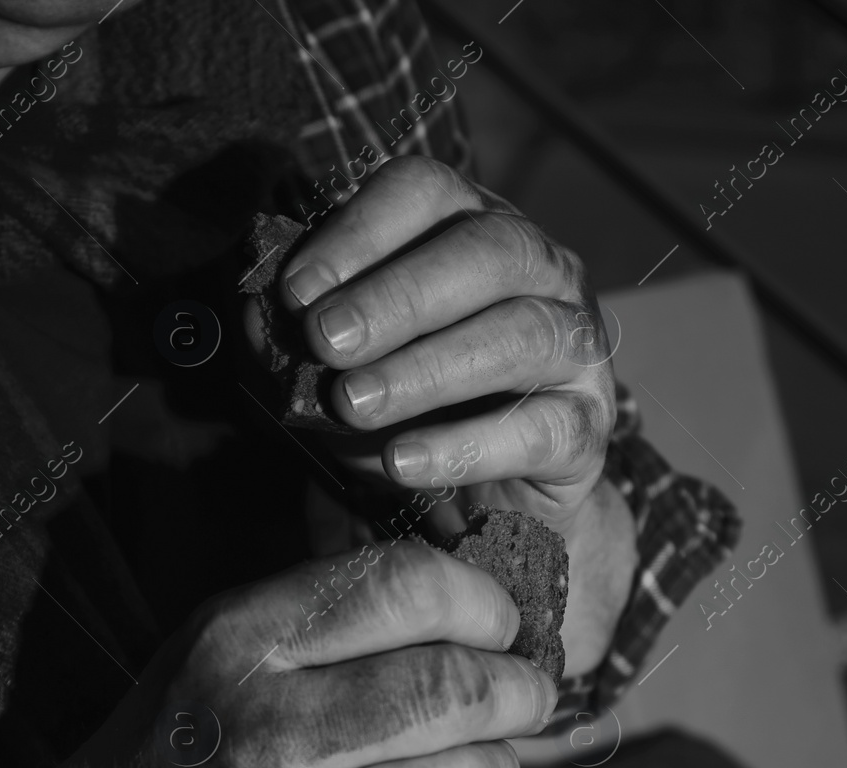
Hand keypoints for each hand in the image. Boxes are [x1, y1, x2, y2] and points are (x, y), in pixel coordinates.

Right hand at [37, 542, 557, 767]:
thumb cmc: (185, 743)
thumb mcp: (224, 643)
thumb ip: (336, 611)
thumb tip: (484, 599)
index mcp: (243, 647)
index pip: (406, 588)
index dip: (480, 601)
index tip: (497, 623)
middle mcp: (272, 739)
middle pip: (459, 690)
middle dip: (519, 687)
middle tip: (524, 692)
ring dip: (499, 766)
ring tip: (472, 761)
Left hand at [276, 155, 616, 537]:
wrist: (489, 495)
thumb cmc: (409, 405)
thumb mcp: (339, 364)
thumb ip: (294, 339)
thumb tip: (258, 319)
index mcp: (474, 227)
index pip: (428, 192)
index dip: (361, 232)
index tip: (296, 290)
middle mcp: (541, 270)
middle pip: (489, 252)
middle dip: (399, 295)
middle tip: (326, 341)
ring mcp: (577, 344)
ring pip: (522, 334)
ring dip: (427, 368)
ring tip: (354, 404)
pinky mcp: (588, 425)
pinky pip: (540, 429)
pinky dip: (465, 447)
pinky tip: (402, 462)